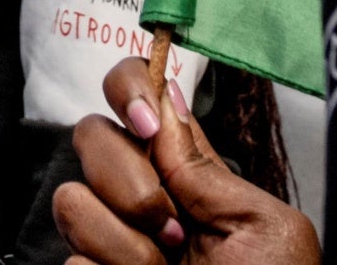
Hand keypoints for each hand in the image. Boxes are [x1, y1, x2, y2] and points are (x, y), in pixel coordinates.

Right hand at [55, 58, 316, 264]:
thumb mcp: (264, 229)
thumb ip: (205, 170)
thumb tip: (165, 100)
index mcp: (189, 176)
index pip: (139, 98)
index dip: (128, 89)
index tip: (146, 122)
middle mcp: (142, 200)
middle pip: (90, 136)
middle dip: (128, 179)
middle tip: (173, 229)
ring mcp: (112, 242)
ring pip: (72, 200)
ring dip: (124, 244)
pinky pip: (72, 260)